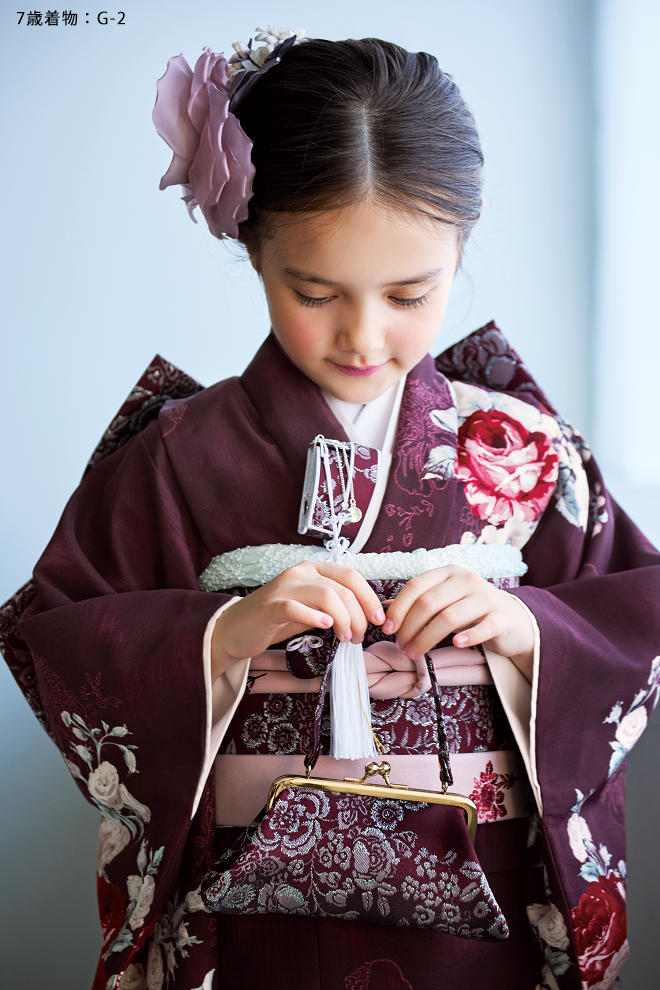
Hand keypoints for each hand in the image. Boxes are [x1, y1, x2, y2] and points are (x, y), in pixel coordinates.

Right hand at [211, 562, 385, 678]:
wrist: (236, 629)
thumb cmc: (276, 620)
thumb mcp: (310, 609)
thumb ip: (333, 607)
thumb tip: (367, 616)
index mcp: (313, 569)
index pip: (351, 576)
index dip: (370, 597)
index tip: (379, 620)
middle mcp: (300, 572)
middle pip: (343, 588)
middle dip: (360, 615)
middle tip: (359, 637)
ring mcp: (284, 587)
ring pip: (327, 596)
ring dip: (344, 620)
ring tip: (345, 638)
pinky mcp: (270, 606)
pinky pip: (297, 607)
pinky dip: (316, 618)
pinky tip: (326, 628)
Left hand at [381, 565, 533, 681]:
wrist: (512, 620)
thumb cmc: (470, 611)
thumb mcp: (445, 600)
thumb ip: (418, 602)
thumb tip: (383, 610)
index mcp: (448, 572)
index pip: (416, 586)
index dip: (398, 608)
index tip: (387, 629)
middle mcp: (467, 580)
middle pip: (429, 603)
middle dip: (409, 627)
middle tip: (401, 646)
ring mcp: (486, 597)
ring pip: (449, 617)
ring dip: (427, 638)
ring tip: (415, 653)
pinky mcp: (501, 618)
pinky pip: (482, 627)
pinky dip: (467, 637)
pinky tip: (455, 645)